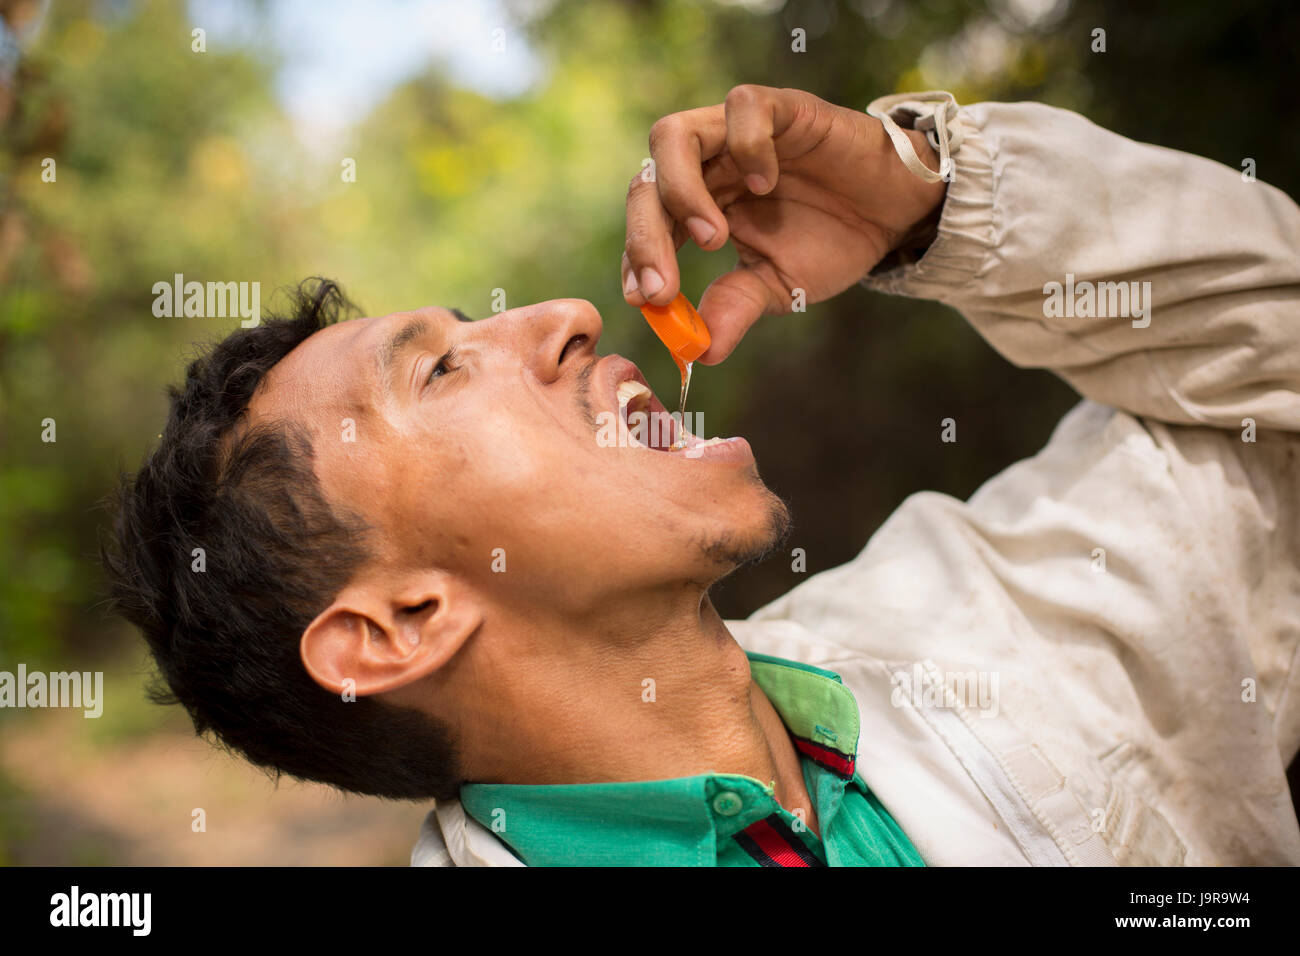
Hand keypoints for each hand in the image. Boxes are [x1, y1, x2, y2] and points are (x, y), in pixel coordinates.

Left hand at [622, 84, 946, 363]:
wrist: (895, 213)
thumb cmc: (831, 242)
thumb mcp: (778, 287)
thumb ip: (736, 308)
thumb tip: (700, 353)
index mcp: (698, 205)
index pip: (646, 223)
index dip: (636, 259)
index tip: (643, 301)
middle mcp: (708, 165)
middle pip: (647, 183)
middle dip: (645, 238)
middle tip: (664, 288)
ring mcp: (738, 133)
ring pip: (673, 136)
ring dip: (680, 191)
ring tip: (712, 239)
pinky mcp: (781, 109)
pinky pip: (743, 106)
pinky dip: (746, 146)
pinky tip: (765, 184)